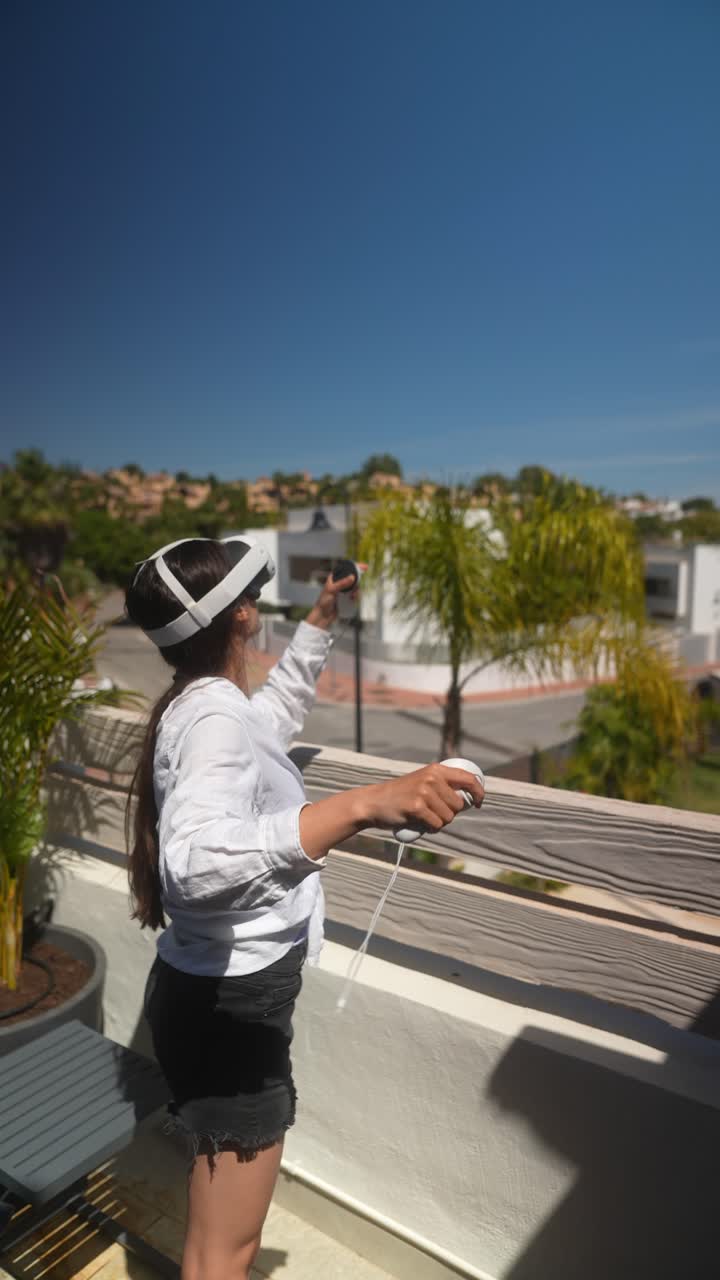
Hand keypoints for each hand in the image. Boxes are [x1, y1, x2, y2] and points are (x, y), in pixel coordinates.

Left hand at [305, 572, 357, 630]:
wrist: (323, 616)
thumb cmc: (323, 602)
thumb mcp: (332, 591)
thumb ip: (342, 584)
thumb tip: (352, 577)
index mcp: (334, 578)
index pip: (345, 569)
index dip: (355, 567)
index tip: (364, 567)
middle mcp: (339, 583)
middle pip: (353, 578)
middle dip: (357, 582)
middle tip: (355, 588)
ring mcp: (343, 591)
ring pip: (355, 587)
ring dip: (356, 591)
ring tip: (351, 596)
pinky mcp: (346, 598)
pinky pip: (354, 595)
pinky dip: (355, 596)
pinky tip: (352, 600)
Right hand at [362, 764, 484, 832]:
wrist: (373, 802)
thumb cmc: (401, 795)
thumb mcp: (422, 782)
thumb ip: (443, 786)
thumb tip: (469, 799)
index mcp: (436, 769)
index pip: (468, 778)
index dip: (478, 792)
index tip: (478, 803)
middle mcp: (432, 778)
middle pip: (458, 805)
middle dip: (449, 813)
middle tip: (432, 812)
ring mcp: (424, 792)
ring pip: (448, 817)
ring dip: (438, 822)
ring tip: (423, 816)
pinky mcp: (416, 807)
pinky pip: (436, 825)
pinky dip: (430, 829)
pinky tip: (419, 823)